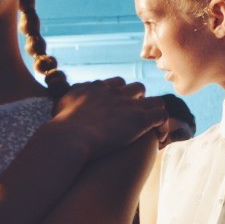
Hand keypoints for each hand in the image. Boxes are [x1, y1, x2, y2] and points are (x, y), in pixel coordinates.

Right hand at [53, 78, 167, 157]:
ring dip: (154, 114)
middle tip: (136, 120)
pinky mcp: (140, 119)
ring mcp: (129, 104)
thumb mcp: (59, 109)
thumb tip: (61, 110)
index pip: (116, 84)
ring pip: (154, 101)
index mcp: (96, 88)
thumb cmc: (60, 129)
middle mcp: (115, 92)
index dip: (121, 96)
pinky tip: (161, 139)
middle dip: (139, 102)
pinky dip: (164, 127)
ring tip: (153, 130)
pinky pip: (162, 116)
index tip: (120, 110)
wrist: (69, 136)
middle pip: (136, 89)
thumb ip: (65, 104)